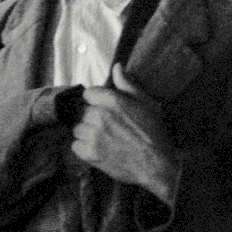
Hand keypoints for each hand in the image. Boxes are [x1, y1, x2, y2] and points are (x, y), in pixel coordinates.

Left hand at [71, 63, 178, 204]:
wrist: (156, 164)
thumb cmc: (154, 133)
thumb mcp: (146, 103)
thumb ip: (127, 84)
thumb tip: (116, 67)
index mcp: (113, 101)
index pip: (88, 93)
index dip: (96, 100)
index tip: (104, 108)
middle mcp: (100, 116)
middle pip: (83, 111)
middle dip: (92, 117)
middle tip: (107, 126)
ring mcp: (93, 135)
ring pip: (78, 128)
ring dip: (87, 132)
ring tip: (103, 138)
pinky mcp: (89, 153)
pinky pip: (75, 145)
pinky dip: (83, 148)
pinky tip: (98, 148)